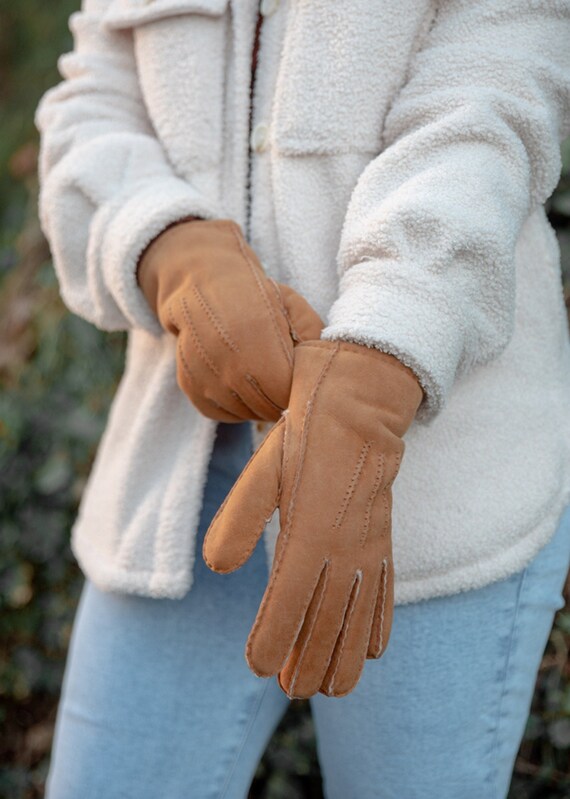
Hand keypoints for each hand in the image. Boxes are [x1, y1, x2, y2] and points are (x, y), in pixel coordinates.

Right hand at [137, 218, 322, 421]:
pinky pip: (223, 414)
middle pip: (268, 407)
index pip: (288, 392)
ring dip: (259, 404)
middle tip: (285, 380)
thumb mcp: (292, 306)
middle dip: (281, 398)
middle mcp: (228, 365)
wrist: (203, 286)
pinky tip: (242, 384)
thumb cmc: (255, 297)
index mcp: (259, 343)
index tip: (299, 376)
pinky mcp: (191, 387)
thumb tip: (324, 370)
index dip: (297, 387)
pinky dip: (236, 406)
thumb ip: (314, 337)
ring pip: (246, 413)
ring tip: (263, 378)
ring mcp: (206, 378)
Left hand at [203, 340, 423, 697]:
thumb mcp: (264, 470)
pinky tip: (376, 649)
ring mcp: (370, 545)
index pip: (288, 600)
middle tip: (295, 693)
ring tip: (335, 692)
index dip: (273, 637)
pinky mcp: (383, 537)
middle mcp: (344, 548)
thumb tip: (217, 566)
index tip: (259, 668)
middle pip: (327, 619)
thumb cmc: (304, 434)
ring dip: (347, 655)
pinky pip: (386, 590)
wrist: (361, 403)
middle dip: (311, 661)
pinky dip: (380, 623)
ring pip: (359, 614)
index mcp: (309, 533)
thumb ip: (241, 518)